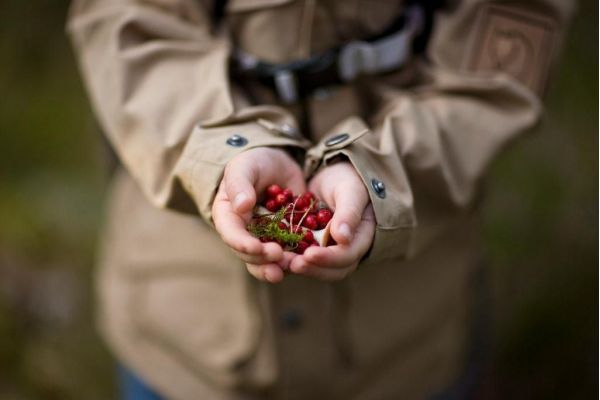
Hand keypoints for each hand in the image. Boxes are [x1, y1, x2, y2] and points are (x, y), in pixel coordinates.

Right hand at [212, 147, 304, 282]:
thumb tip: (241, 207)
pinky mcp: (284, 241)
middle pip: (249, 254)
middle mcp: (243, 234)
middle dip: (263, 259)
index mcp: (228, 217)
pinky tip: (307, 260)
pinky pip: (289, 255)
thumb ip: (239, 184)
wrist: (278, 165)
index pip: (231, 234)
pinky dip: (296, 259)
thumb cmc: (255, 162)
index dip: (242, 244)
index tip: (256, 248)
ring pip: (267, 261)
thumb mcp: (245, 166)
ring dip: (278, 266)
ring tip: (292, 266)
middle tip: (279, 256)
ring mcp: (264, 240)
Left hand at [289, 161, 375, 280]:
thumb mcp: (351, 191)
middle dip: (312, 268)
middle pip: (332, 270)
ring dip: (298, 266)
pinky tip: (272, 252)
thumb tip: (342, 238)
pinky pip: (301, 256)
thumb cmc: (349, 179)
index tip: (309, 254)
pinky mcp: (312, 246)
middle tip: (291, 264)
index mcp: (361, 238)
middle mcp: (346, 250)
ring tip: (279, 261)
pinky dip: (289, 257)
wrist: (334, 174)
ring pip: (316, 268)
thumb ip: (349, 213)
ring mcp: (329, 250)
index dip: (329, 258)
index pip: (347, 256)